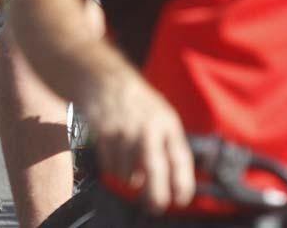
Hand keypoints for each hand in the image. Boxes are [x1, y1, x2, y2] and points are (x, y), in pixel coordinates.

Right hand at [82, 72, 195, 213]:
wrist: (105, 80)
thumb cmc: (139, 104)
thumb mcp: (163, 116)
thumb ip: (170, 144)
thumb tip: (176, 181)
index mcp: (167, 124)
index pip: (180, 158)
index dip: (182, 183)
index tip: (181, 200)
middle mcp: (147, 128)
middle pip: (154, 169)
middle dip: (156, 194)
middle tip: (156, 207)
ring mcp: (123, 130)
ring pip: (127, 172)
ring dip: (129, 180)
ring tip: (131, 175)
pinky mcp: (103, 133)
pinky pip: (110, 166)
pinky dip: (114, 171)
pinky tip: (117, 162)